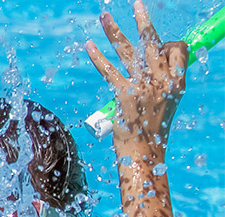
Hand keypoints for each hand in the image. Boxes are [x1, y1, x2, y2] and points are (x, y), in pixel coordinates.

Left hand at [87, 0, 186, 149]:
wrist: (145, 152)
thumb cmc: (154, 128)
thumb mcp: (167, 103)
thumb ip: (162, 82)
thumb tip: (153, 66)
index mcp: (177, 82)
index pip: (177, 50)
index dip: (169, 43)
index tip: (160, 42)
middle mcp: (162, 81)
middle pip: (152, 43)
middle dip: (143, 21)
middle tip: (137, 4)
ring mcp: (143, 87)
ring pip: (128, 51)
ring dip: (115, 31)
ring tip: (105, 16)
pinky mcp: (124, 94)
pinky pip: (109, 69)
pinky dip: (98, 56)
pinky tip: (89, 45)